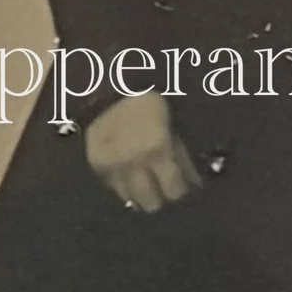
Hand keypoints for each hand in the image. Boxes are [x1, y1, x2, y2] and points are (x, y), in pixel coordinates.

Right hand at [84, 89, 201, 212]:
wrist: (110, 88)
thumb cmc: (150, 104)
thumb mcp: (172, 128)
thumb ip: (182, 157)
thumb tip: (195, 185)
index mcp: (157, 149)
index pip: (174, 191)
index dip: (181, 190)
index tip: (182, 187)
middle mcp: (132, 162)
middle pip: (151, 203)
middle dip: (160, 197)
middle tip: (163, 188)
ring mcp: (112, 166)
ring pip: (130, 200)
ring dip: (140, 194)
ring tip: (145, 182)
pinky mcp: (96, 165)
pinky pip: (113, 188)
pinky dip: (123, 184)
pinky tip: (129, 173)